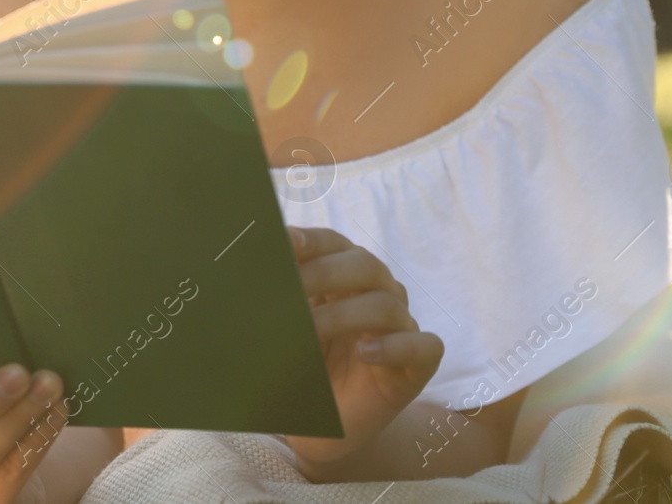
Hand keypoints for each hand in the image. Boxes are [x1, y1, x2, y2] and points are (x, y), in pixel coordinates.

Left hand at [282, 226, 443, 473]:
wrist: (325, 429)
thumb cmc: (305, 371)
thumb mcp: (285, 332)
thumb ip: (276, 301)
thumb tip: (249, 272)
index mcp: (344, 275)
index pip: (333, 244)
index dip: (311, 241)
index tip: (284, 244)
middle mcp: (378, 292)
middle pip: (364, 265)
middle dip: (324, 273)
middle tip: (289, 291)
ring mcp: (402, 326)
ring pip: (385, 305)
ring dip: (343, 316)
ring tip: (309, 332)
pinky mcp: (420, 364)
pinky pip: (422, 346)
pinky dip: (394, 346)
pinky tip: (365, 353)